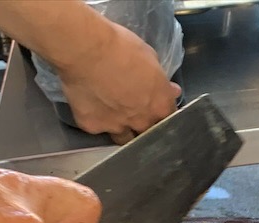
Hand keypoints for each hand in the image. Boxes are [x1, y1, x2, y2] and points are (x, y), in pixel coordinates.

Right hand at [59, 21, 180, 143]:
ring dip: (123, 131)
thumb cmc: (121, 46)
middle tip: (136, 113)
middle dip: (145, 127)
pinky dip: (94, 119)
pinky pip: (95, 127)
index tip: (158, 109)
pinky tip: (89, 107)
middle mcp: (142, 121)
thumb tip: (172, 90)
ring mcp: (116, 126)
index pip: (169, 119)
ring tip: (114, 117)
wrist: (85, 49)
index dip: (163, 114)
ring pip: (124, 139)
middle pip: (149, 134)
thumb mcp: (150, 57)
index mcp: (160, 105)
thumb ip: (161, 81)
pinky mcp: (92, 125)